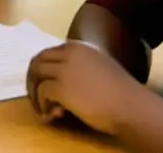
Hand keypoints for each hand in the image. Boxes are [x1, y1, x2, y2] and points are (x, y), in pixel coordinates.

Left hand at [26, 40, 142, 134]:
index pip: (50, 53)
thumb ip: (81, 66)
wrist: (130, 105)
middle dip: (33, 79)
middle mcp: (68, 53)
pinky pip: (41, 93)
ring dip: (35, 93)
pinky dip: (42, 105)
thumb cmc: (121, 91)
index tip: (45, 84)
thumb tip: (65, 81)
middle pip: (38, 61)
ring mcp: (63, 69)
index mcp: (78, 46)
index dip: (44, 69)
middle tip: (36, 97)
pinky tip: (52, 116)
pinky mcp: (60, 87)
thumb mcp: (100, 67)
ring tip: (43, 108)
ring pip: (35, 75)